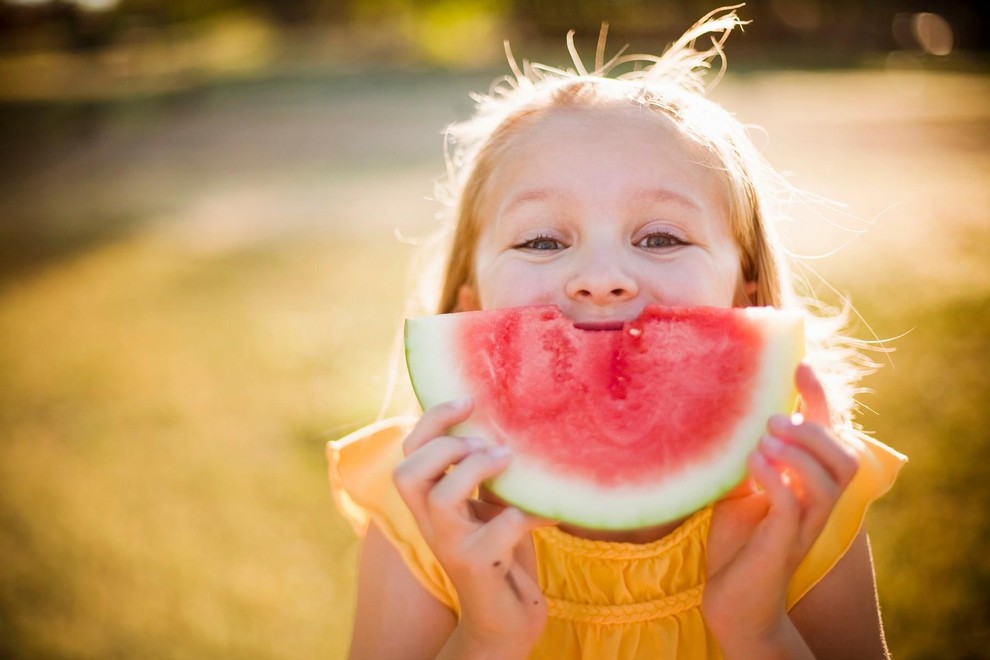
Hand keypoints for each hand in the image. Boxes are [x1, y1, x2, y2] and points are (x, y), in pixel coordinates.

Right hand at [393, 397, 549, 658]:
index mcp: (430, 503)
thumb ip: (484, 472)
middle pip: (407, 473)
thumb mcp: (488, 504)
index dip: (432, 421)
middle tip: (483, 443)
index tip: (468, 400)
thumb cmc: (501, 552)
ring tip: (506, 461)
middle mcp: (431, 524)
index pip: (410, 453)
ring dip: (475, 469)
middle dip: (444, 446)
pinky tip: (552, 510)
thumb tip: (506, 423)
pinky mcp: (480, 566)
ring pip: (440, 498)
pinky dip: (531, 511)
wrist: (504, 621)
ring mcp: (452, 547)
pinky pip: (503, 527)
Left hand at [703, 363, 859, 657]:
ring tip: (766, 439)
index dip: (821, 400)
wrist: (732, 600)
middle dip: (816, 430)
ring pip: (832, 480)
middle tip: (774, 420)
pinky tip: (755, 463)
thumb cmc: (737, 543)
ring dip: (801, 452)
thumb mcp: (738, 488)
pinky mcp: (785, 545)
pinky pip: (795, 506)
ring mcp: (805, 527)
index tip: (801, 365)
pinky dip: (779, 478)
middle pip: (846, 457)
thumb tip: (726, 411)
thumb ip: (743, 455)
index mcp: (809, 486)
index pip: (831, 437)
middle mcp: (817, 506)